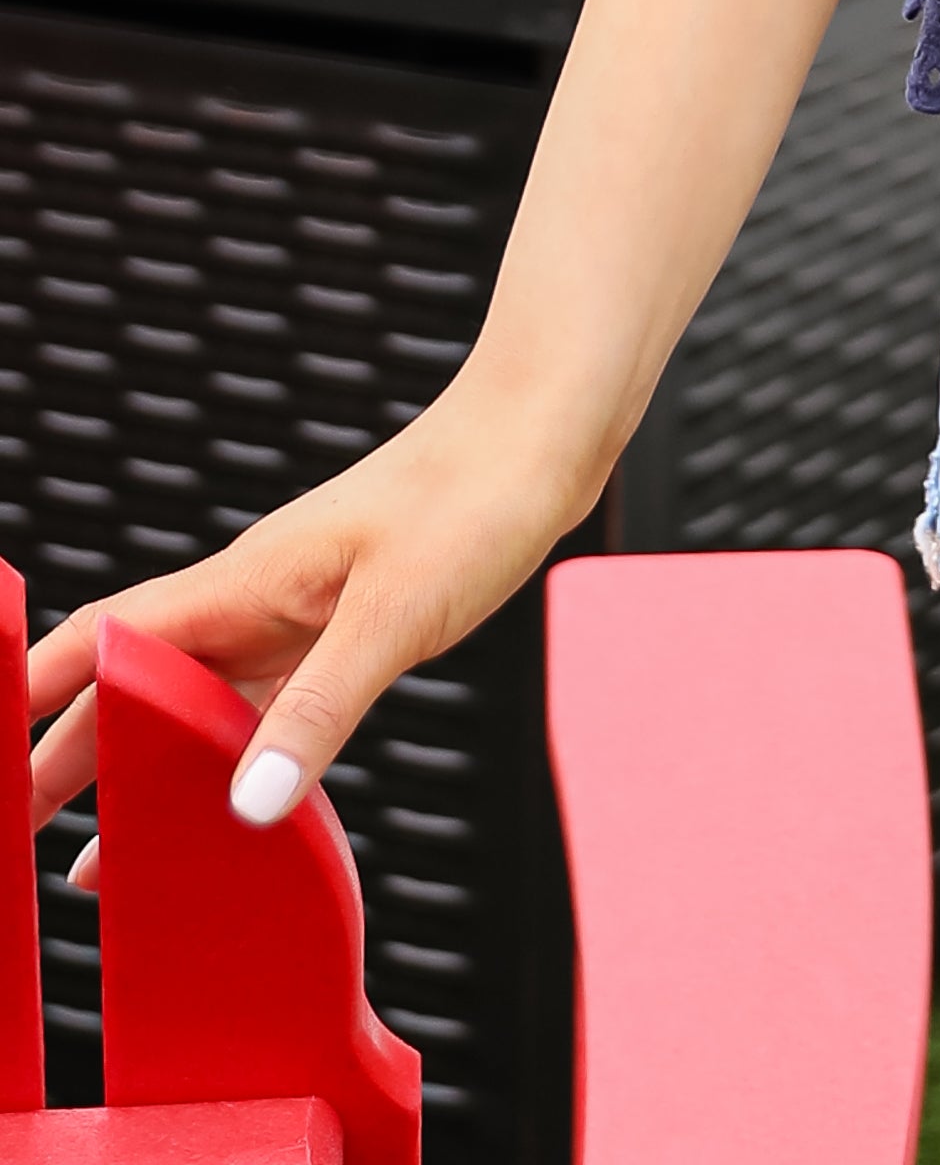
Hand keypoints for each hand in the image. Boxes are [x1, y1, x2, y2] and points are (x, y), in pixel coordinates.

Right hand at [25, 381, 596, 871]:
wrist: (545, 431)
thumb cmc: (476, 494)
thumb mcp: (396, 613)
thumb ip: (321, 708)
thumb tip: (246, 806)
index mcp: (244, 583)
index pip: (106, 639)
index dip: (38, 689)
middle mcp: (257, 596)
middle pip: (134, 683)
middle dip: (71, 754)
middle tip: (24, 832)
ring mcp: (301, 609)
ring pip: (195, 699)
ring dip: (145, 765)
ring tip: (103, 850)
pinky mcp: (349, 621)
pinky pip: (262, 701)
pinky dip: (227, 754)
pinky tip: (228, 799)